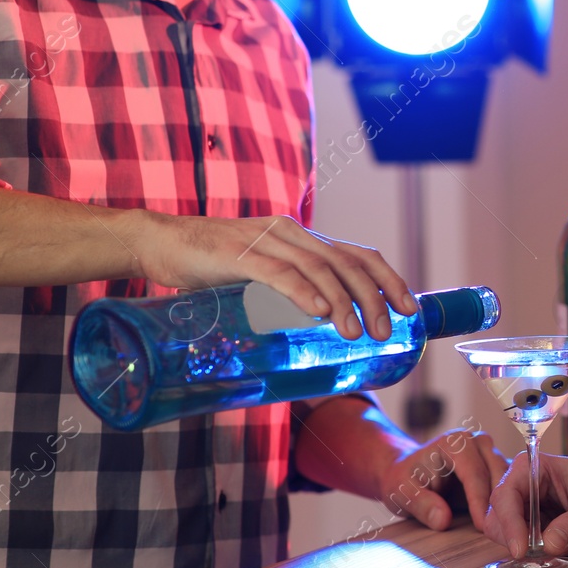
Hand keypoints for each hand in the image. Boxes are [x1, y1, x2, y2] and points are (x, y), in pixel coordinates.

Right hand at [127, 211, 414, 339]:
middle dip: (374, 298)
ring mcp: (266, 242)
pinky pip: (279, 273)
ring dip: (344, 302)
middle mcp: (291, 234)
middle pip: (347, 263)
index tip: (409, 309)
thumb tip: (319, 328)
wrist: (158, 243)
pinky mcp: (238, 255)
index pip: (357, 255)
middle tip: (386, 331)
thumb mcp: (261, 276)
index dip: (388, 280)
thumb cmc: (210, 265)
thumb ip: (289, 292)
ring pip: (319, 269)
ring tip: (355, 333)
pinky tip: (320, 312)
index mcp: (302, 239)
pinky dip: (303, 292)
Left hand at [377, 426, 509, 532]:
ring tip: (506, 530)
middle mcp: (477, 442)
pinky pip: (510, 482)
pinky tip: (508, 522)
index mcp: (455, 443)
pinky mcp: (495, 466)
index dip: (480, 501)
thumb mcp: (402, 493)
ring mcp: (489, 452)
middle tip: (499, 532)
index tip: (483, 527)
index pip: (474, 473)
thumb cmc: (404, 480)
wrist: (409, 473)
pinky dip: (511, 501)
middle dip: (500, 502)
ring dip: (509, 502)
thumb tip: (443, 520)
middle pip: (498, 473)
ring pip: (509, 477)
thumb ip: (421, 504)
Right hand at [484, 452, 567, 558]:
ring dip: (559, 546)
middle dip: (534, 541)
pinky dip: (567, 550)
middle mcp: (525, 489)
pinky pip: (540, 552)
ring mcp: (530, 512)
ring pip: (521, 543)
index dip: (508, 524)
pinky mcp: (539, 530)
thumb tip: (548, 545)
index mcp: (532, 468)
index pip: (504, 497)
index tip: (520, 550)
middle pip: (501, 524)